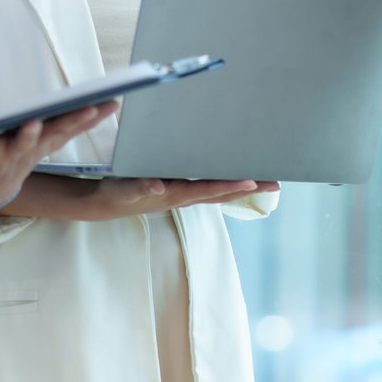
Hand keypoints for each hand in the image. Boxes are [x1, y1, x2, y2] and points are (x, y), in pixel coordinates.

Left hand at [0, 101, 117, 209]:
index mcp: (39, 143)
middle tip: (32, 122)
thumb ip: (81, 121)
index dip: (81, 118)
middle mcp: (17, 153)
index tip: (98, 104)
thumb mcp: (52, 138)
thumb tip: (115, 103)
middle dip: (29, 132)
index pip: (64, 129)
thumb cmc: (21, 153)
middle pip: (26, 141)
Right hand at [85, 177, 279, 219]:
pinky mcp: (180, 191)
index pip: (208, 189)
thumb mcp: (122, 189)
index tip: (253, 182)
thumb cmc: (114, 192)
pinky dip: (227, 184)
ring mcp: (183, 195)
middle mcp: (184, 196)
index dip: (230, 186)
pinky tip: (238, 179)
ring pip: (219, 192)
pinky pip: (210, 188)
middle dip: (248, 188)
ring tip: (267, 182)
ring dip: (242, 187)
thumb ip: (138, 187)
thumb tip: (157, 185)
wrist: (105, 203)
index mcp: (174, 194)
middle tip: (276, 184)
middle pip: (222, 193)